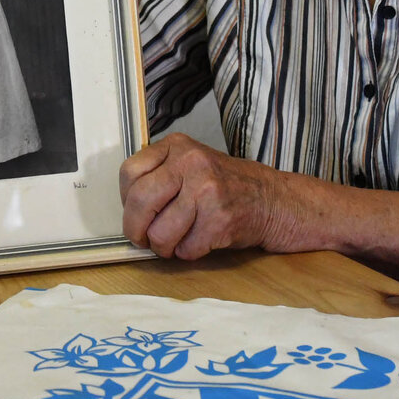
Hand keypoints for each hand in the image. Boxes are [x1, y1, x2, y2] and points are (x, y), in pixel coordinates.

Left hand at [119, 133, 288, 260]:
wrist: (272, 200)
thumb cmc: (225, 186)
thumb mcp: (191, 163)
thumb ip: (159, 175)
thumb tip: (126, 208)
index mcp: (177, 146)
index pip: (129, 173)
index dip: (125, 200)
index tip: (134, 212)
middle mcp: (191, 163)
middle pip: (139, 202)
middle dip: (135, 229)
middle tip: (142, 239)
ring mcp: (207, 190)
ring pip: (160, 232)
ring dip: (164, 247)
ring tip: (175, 242)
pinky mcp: (220, 219)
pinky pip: (185, 248)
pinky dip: (188, 252)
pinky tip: (200, 241)